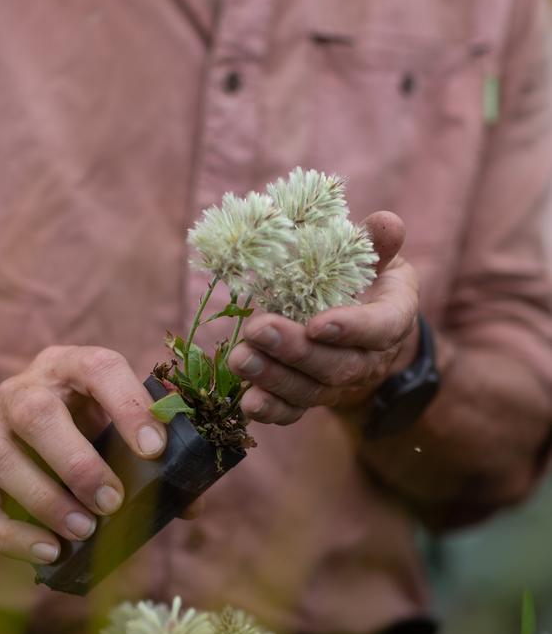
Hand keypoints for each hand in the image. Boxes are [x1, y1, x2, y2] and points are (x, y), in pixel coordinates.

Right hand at [0, 346, 167, 563]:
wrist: (32, 422)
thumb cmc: (92, 423)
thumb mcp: (123, 422)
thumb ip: (158, 454)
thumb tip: (191, 505)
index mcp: (69, 366)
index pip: (98, 369)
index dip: (128, 405)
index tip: (155, 449)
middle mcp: (20, 391)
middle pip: (35, 413)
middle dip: (76, 463)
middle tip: (112, 501)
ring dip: (44, 499)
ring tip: (84, 531)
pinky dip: (9, 535)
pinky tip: (49, 551)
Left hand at [228, 211, 419, 424]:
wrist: (361, 326)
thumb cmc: (365, 280)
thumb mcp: (376, 257)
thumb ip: (377, 242)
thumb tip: (385, 222)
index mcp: (392, 317)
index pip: (380, 327)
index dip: (352, 328)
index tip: (318, 323)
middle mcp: (368, 358)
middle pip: (337, 366)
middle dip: (296, 352)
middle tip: (261, 330)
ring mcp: (338, 383)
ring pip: (310, 390)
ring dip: (273, 378)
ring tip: (240, 358)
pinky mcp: (311, 396)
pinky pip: (293, 411)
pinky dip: (271, 409)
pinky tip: (247, 401)